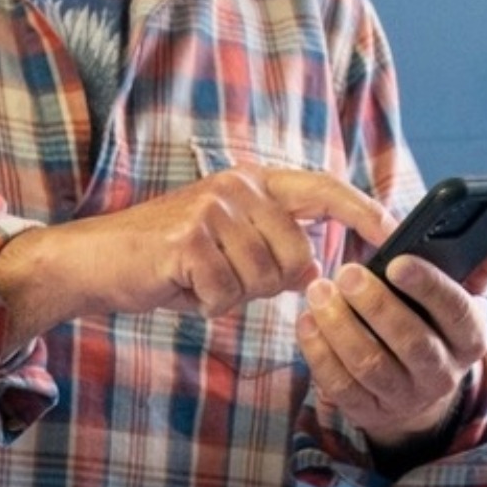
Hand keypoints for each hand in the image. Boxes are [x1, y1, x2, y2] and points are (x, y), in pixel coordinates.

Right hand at [0, 167, 397, 337]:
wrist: (94, 261)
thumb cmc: (162, 257)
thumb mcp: (224, 241)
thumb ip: (271, 244)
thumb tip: (316, 268)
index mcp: (250, 182)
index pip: (322, 189)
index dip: (361, 210)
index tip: (392, 231)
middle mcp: (236, 187)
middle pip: (297, 257)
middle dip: (266, 284)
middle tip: (221, 277)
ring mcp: (212, 210)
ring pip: (264, 280)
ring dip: (231, 295)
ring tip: (196, 278)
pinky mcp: (190, 241)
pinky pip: (228, 294)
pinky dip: (206, 303)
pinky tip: (181, 285)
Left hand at [297, 228, 486, 451]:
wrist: (419, 397)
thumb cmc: (438, 329)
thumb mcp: (464, 299)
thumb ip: (481, 263)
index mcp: (470, 338)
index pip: (454, 310)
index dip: (427, 285)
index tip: (397, 261)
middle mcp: (442, 372)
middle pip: (410, 340)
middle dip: (375, 304)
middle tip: (346, 273)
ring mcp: (404, 396)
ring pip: (370, 363)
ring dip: (340, 326)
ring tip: (319, 291)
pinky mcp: (368, 411)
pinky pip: (340, 386)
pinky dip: (319, 353)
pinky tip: (307, 322)